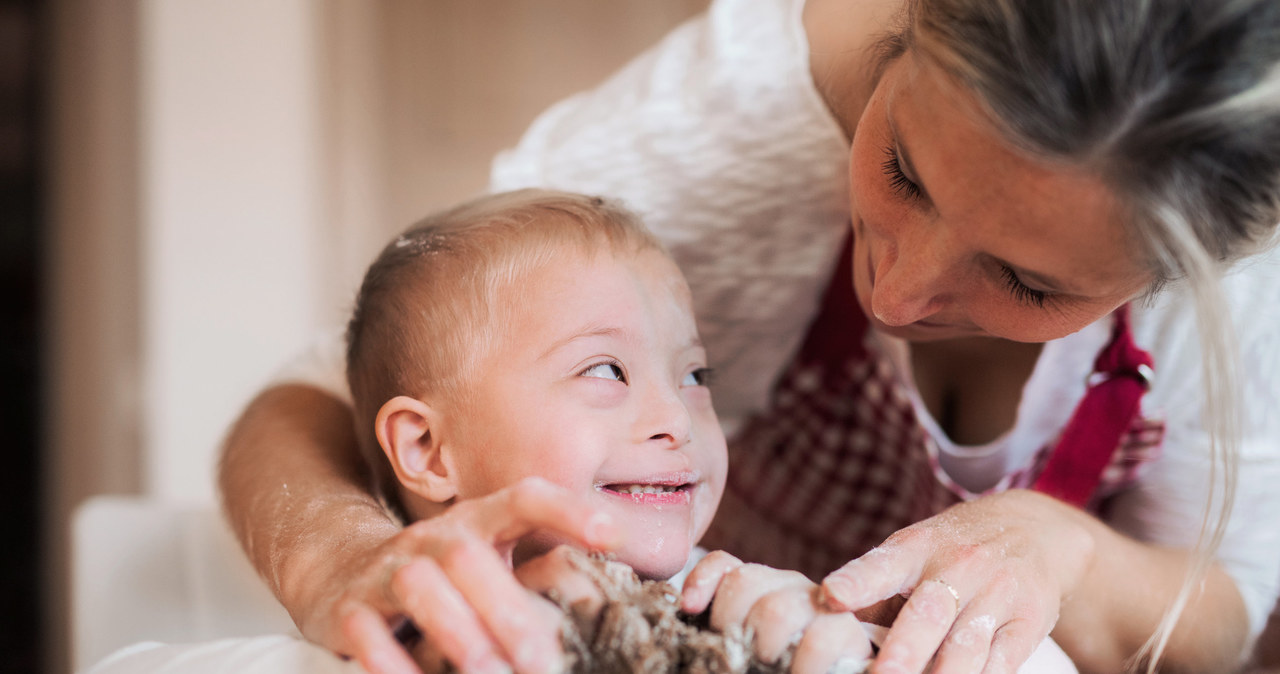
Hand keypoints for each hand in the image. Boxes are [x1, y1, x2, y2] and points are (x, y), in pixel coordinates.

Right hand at [299, 477, 621, 673]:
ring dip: (460, 634)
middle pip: (468, 554)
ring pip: (420, 586)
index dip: (568, 509)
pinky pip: (368, 632)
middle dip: (509, 609)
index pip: (524, 498)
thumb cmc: (443, 578)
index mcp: (477, 522)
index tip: (615, 534)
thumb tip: (609, 614)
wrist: (340, 571)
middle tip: (548, 662)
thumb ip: (535, 581)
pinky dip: (394, 664)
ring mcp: (388, 568)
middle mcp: (433, 537)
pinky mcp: (349, 607)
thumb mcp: (489, 565)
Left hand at [680, 551, 874, 672]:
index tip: (689, 608)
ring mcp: (820, 603)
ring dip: (763, 647)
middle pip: (745, 582)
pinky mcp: (847, 631)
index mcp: (761, 586)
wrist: (835, 669)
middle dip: (730, 624)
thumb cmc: (780, 664)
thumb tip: (687, 617)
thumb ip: (722, 629)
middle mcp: (790, 585)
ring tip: (767, 666)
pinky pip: (816, 642)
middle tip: (736, 656)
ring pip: (776, 609)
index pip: (725, 566)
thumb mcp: (745, 642)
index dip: (702, 580)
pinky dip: (800, 667)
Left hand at [820, 489, 1094, 673]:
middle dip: (901, 652)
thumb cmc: (952, 551)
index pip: (882, 565)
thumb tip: (827, 629)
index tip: (831, 596)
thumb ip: (873, 590)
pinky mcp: (1028, 622)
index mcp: (915, 549)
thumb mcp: (912, 553)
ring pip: (965, 647)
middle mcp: (957, 567)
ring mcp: (996, 594)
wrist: (1035, 530)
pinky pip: (1001, 663)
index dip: (856, 582)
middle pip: (926, 614)